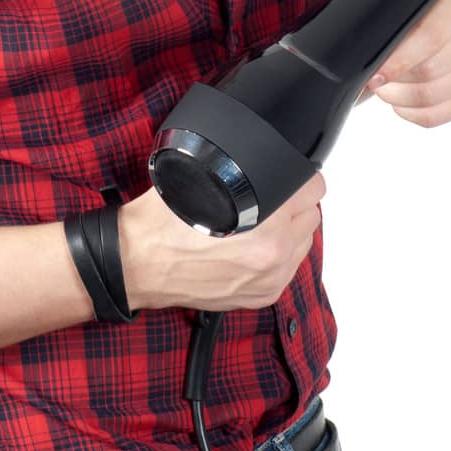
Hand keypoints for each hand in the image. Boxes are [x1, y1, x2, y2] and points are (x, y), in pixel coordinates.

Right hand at [118, 169, 327, 313]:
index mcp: (266, 225)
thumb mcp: (200, 175)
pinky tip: (257, 243)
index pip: (312, 189)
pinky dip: (280, 254)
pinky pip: (289, 267)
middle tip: (275, 195)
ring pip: (304, 242)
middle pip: (312, 215)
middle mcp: (272, 256)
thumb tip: (261, 154)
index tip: (292, 174)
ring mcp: (269, 279)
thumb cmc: (162, 225)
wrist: (138, 263)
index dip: (301, 176)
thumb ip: (239, 167)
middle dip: (296, 202)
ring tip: (264, 220)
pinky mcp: (262, 295)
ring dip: (291, 229)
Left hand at [313, 0, 450, 126]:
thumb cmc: (388, 3)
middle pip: (434, 69)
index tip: (373, 68)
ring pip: (437, 94)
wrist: (401, 25)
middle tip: (373, 78)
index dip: (398, 57)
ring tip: (384, 87)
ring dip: (401, 97)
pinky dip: (416, 113)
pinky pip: (444, 113)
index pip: (432, 35)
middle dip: (397, 79)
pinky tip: (400, 100)